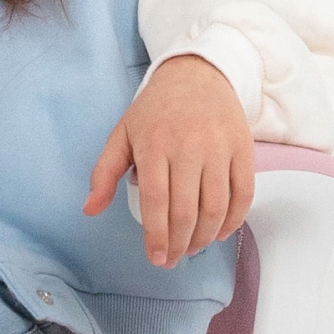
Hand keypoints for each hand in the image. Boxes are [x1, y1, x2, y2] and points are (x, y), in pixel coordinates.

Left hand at [82, 53, 256, 266]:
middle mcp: (189, 146)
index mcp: (155, 144)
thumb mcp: (122, 134)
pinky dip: (235, 220)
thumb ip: (104, 173)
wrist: (197, 74)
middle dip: (179, 243)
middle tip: (171, 260)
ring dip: (205, 237)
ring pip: (216, 206)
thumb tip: (89, 209)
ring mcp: (219, 147)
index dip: (157, 236)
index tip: (155, 258)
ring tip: (192, 247)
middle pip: (187, 210)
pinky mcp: (243, 148)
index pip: (157, 201)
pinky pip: (244, 193)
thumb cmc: (155, 109)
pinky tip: (220, 233)